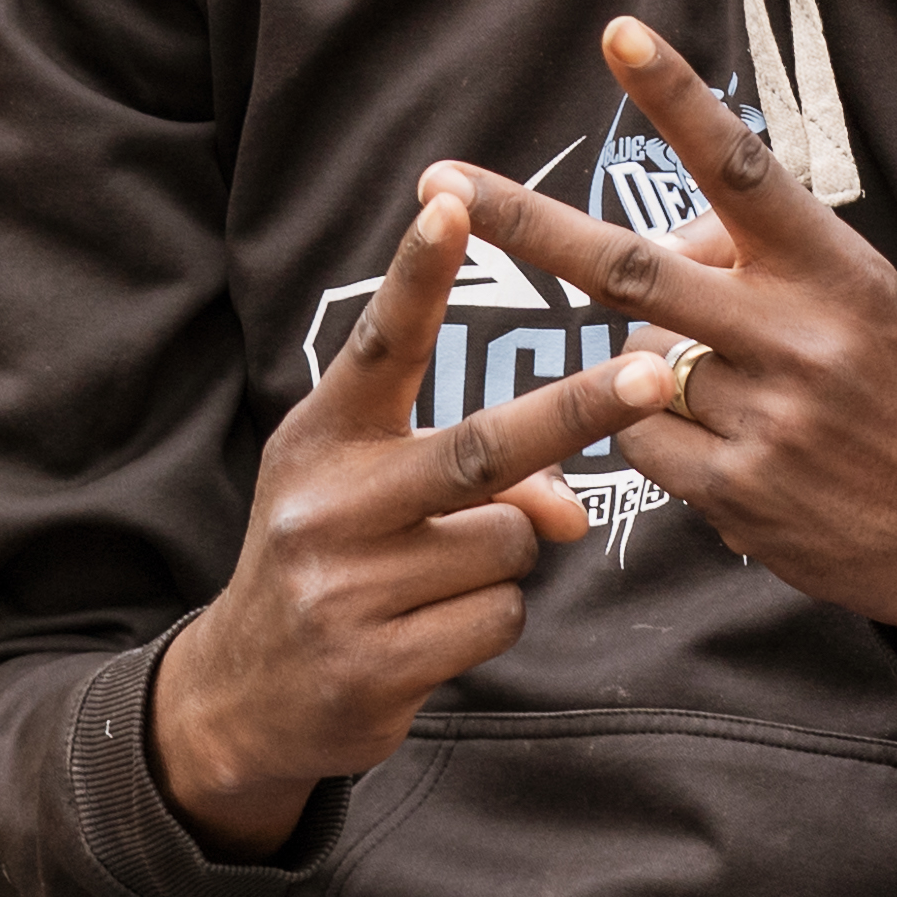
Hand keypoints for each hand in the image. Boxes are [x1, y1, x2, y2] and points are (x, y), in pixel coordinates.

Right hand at [146, 185, 646, 858]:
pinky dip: (489, 619)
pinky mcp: (374, 665)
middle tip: (654, 371)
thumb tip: (567, 510)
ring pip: (510, 543)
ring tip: (435, 577)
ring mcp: (346, 588)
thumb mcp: (376, 496)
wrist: (242, 692)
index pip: (382, 344)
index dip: (417, 274)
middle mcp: (328, 503)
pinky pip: (499, 617)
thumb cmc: (334, 557)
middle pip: (481, 447)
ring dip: (507, 556)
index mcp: (323, 437)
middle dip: (578, 407)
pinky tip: (430, 631)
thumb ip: (472, 474)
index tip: (450, 203)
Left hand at [430, 20, 896, 681]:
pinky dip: (654, 432)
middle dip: (525, 223)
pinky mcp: (736, 491)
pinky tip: (723, 447)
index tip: (618, 36)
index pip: (740, 168)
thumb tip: (673, 233)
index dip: (676, 99)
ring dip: (650, 366)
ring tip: (734, 391)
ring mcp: (762, 417)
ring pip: (634, 364)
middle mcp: (795, 335)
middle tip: (440, 179)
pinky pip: (640, 440)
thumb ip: (772, 259)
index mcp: (835, 271)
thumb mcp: (871, 303)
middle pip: (631, 267)